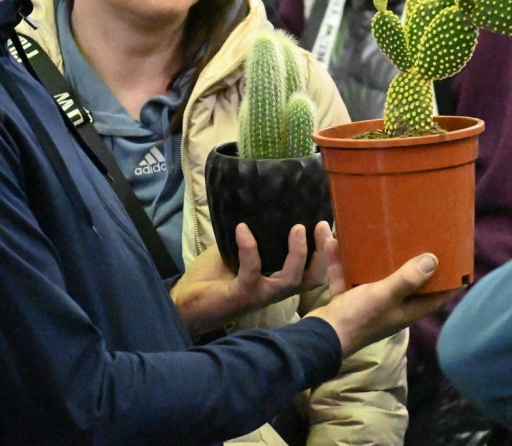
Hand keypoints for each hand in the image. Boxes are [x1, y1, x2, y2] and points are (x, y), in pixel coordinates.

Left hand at [171, 221, 331, 336]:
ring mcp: (259, 295)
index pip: (310, 271)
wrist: (184, 303)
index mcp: (277, 281)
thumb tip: (261, 208)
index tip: (327, 225)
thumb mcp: (235, 252)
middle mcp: (274, 290)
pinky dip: (249, 248)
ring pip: (290, 279)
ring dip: (297, 254)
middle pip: (311, 279)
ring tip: (297, 228)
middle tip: (322, 226)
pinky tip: (241, 229)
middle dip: (321, 253)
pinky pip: (251, 272)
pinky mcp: (241, 295)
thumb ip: (253, 238)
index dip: (324, 252)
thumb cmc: (211, 278)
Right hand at [306, 232, 458, 357]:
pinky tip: (334, 240)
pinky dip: (342, 260)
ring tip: (379, 232)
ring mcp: (368, 302)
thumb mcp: (384, 296)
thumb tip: (433, 259)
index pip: (439, 296)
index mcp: (407, 309)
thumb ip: (406, 279)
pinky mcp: (347, 298)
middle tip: (421, 236)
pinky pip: (347, 274)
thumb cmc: (357, 319)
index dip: (452, 281)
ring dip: (374, 256)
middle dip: (414, 260)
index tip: (461, 259)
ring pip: (375, 275)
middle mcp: (391, 306)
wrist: (319, 336)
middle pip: (409, 282)